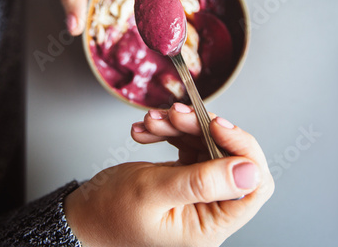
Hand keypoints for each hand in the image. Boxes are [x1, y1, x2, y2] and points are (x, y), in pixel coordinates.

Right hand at [63, 103, 273, 246]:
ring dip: (181, 126)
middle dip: (201, 129)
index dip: (241, 148)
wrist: (84, 211)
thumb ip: (201, 182)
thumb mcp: (153, 192)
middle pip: (227, 157)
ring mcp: (196, 191)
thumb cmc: (111, 212)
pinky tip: (148, 131)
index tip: (216, 124)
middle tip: (175, 114)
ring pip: (205, 145)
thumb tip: (249, 171)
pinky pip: (187, 145)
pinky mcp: (183, 176)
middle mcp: (209, 208)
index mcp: (210, 223)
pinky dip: (169, 132)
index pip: (253, 186)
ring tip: (153, 121)